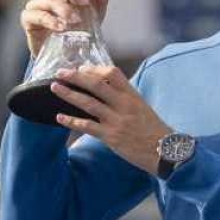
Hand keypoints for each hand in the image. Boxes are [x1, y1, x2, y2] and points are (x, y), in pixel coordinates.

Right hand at [20, 0, 109, 56]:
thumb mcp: (94, 15)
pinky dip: (51, 21)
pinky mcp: (29, 20)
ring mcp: (36, 5)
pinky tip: (62, 27)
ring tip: (76, 20)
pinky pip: (37, 16)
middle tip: (84, 2)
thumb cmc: (78, 29)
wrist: (66, 54)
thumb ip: (99, 2)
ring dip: (64, 9)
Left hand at [51, 65, 172, 174]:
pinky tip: (59, 117)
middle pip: (96, 84)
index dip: (94, 69)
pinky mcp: (111, 136)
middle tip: (60, 72)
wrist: (164, 151)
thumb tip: (107, 90)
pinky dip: (71, 121)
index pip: (112, 73)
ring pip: (88, 103)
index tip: (82, 68)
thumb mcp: (142, 107)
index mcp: (132, 95)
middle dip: (76, 76)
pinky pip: (87, 126)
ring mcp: (117, 120)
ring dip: (69, 94)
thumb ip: (125, 98)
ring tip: (55, 88)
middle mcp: (124, 104)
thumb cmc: (153, 129)